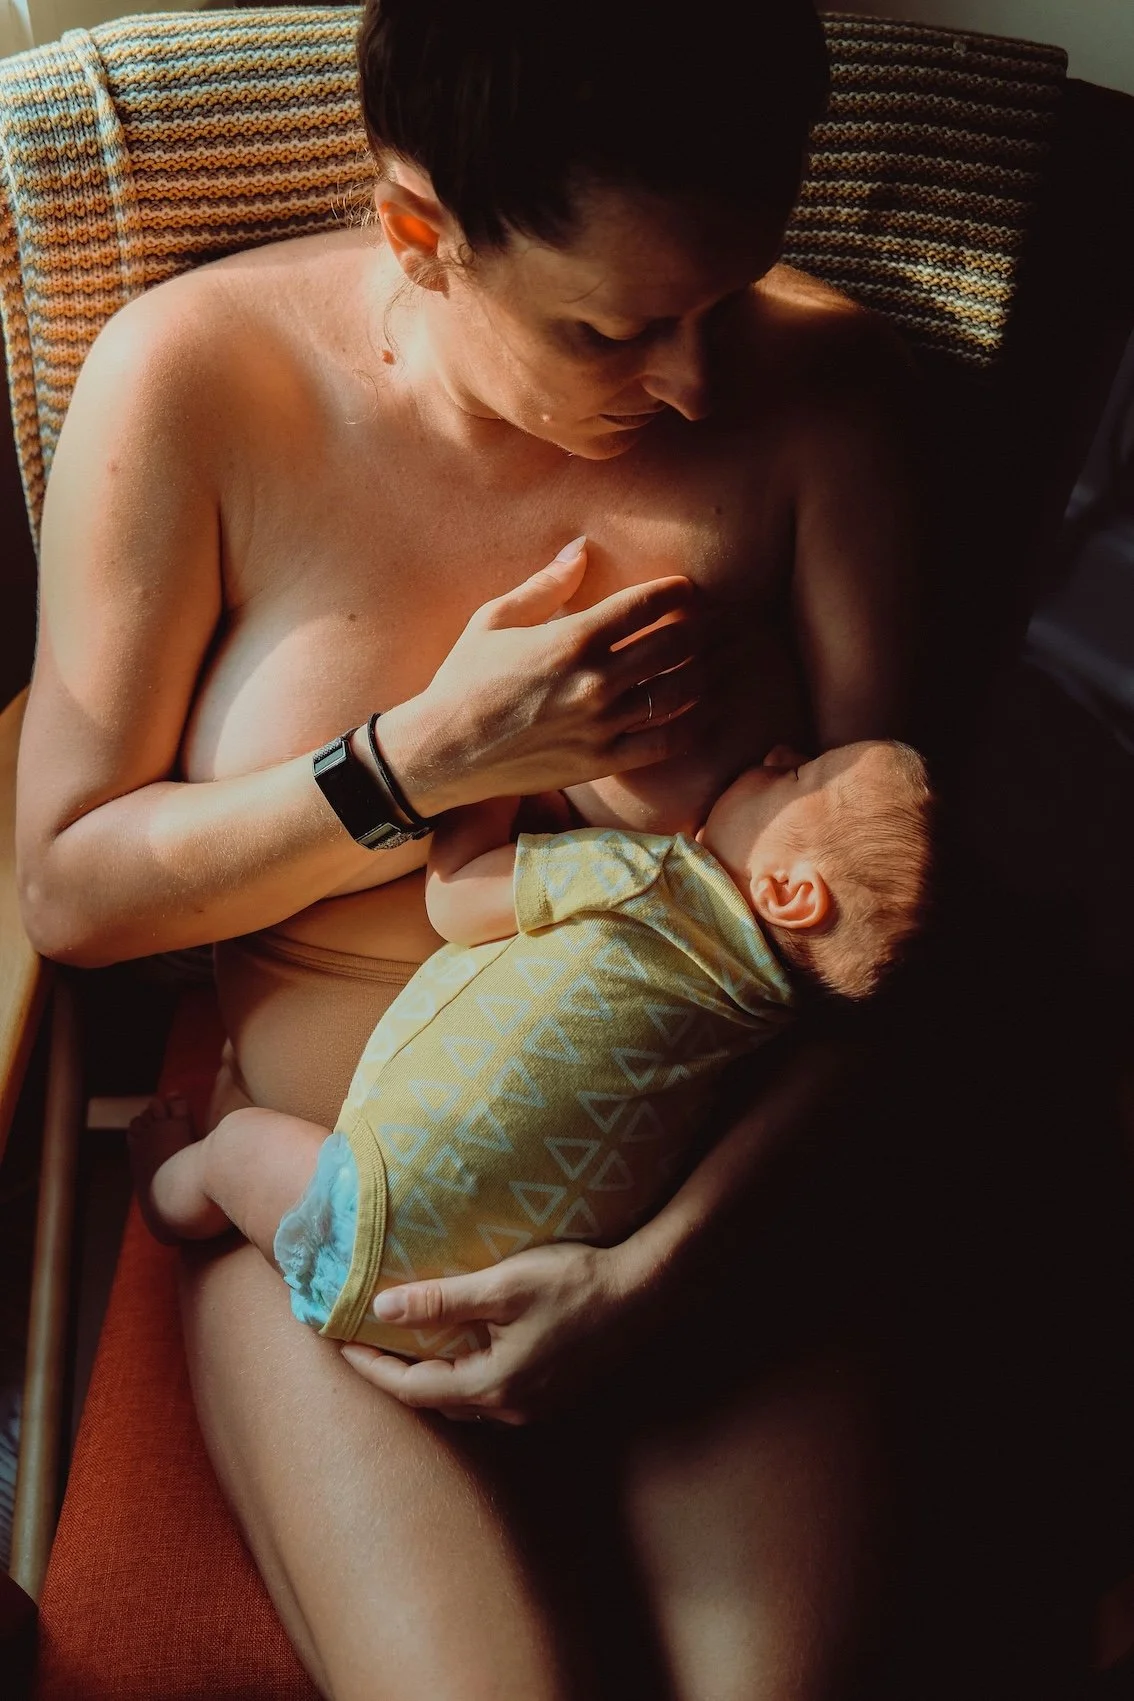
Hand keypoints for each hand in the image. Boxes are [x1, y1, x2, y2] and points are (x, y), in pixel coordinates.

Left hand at [338, 1242, 657, 1425]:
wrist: (645, 1292)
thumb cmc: (575, 1282)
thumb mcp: (504, 1284)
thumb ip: (442, 1299)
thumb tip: (383, 1307)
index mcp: (492, 1385)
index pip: (410, 1387)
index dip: (370, 1367)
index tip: (337, 1344)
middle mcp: (510, 1408)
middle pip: (434, 1400)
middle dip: (394, 1376)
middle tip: (362, 1346)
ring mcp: (534, 1406)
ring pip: (464, 1401)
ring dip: (429, 1378)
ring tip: (402, 1347)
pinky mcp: (552, 1393)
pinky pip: (490, 1394)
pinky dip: (462, 1375)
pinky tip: (460, 1349)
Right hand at [378, 539, 706, 813]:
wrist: (443, 751)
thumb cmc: (464, 680)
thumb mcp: (494, 620)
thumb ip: (545, 585)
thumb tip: (581, 549)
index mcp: (571, 640)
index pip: (647, 605)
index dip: (677, 591)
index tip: (685, 589)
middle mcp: (595, 682)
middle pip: (675, 645)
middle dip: (698, 627)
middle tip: (704, 621)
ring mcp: (602, 726)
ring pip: (678, 691)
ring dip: (701, 670)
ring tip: (706, 659)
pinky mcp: (602, 762)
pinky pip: (665, 742)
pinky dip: (690, 723)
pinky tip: (696, 709)